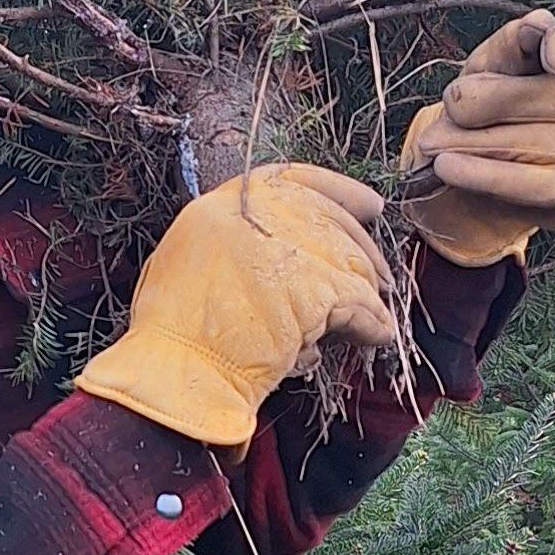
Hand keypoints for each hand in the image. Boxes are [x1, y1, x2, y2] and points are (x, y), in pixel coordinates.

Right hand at [74, 164, 395, 448]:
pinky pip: (361, 304)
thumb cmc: (173, 336)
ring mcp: (287, 247)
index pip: (293, 180)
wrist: (178, 374)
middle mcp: (256, 214)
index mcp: (222, 203)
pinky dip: (373, 325)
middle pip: (330, 221)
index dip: (339, 191)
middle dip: (362, 250)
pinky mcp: (316, 289)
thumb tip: (280, 254)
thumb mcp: (190, 263)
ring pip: (350, 262)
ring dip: (366, 294)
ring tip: (372, 317)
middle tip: (381, 277)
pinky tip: (377, 337)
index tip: (371, 204)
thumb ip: (236, 244)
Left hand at [397, 0, 554, 263]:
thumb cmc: (491, 101)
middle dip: (496, 100)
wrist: (479, 170)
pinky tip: (448, 167)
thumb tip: (538, 27)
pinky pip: (537, 183)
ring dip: (477, 141)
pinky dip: (486, 175)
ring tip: (434, 143)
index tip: (549, 52)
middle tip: (452, 103)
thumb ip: (513, 42)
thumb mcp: (492, 64)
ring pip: (543, 142)